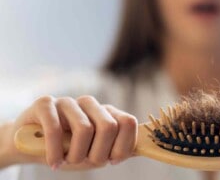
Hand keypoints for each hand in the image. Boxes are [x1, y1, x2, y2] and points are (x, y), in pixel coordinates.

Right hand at [5, 95, 137, 169]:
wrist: (32, 147)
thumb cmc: (68, 150)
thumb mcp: (97, 153)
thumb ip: (119, 149)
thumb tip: (143, 148)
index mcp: (106, 113)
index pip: (128, 123)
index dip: (122, 146)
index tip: (110, 160)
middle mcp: (90, 104)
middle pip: (109, 126)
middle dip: (98, 153)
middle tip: (84, 162)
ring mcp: (68, 101)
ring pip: (85, 128)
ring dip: (75, 155)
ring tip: (66, 161)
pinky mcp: (45, 103)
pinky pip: (55, 129)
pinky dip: (54, 153)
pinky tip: (53, 162)